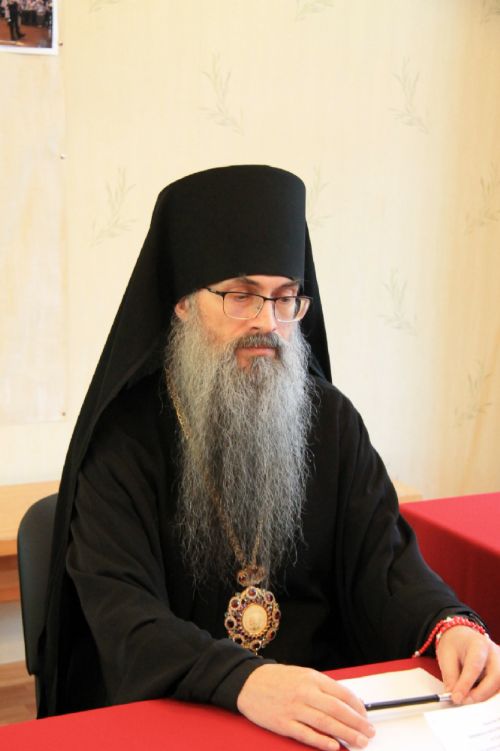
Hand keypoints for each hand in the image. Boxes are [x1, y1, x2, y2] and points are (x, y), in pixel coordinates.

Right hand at [236, 663, 374, 749]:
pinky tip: (334, 746)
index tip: (365, 716)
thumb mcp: (302, 675)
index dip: (357, 706)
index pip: (342, 693)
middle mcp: (305, 692)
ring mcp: (294, 709)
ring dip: (346, 734)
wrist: (248, 682)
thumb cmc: (276, 679)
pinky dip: (322, 741)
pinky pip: (306, 734)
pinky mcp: (283, 723)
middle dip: (357, 723)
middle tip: (369, 733)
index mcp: (311, 678)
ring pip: (326, 723)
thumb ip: (322, 687)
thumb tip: (345, 702)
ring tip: (359, 742)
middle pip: (338, 710)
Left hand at [436, 625, 499, 703]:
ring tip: (469, 700)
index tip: (456, 698)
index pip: (475, 666)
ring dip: (485, 696)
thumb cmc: (455, 645)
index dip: (466, 684)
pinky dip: (489, 696)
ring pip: (499, 685)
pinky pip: (498, 688)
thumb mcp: (446, 656)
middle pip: (495, 677)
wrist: (462, 638)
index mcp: (478, 644)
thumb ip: (451, 677)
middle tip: (464, 702)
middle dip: (480, 693)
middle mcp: (494, 653)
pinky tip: (477, 698)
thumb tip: (455, 698)